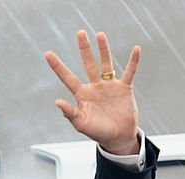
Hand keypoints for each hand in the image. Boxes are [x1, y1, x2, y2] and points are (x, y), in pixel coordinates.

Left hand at [45, 30, 140, 155]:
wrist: (118, 138)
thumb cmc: (99, 132)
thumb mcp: (82, 124)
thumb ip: (70, 113)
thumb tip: (57, 102)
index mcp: (82, 95)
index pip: (68, 78)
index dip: (58, 66)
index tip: (48, 54)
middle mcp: (95, 86)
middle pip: (88, 64)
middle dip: (84, 49)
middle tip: (80, 33)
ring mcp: (109, 86)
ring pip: (106, 63)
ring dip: (103, 49)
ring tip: (100, 35)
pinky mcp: (124, 88)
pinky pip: (129, 72)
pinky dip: (133, 62)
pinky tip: (136, 50)